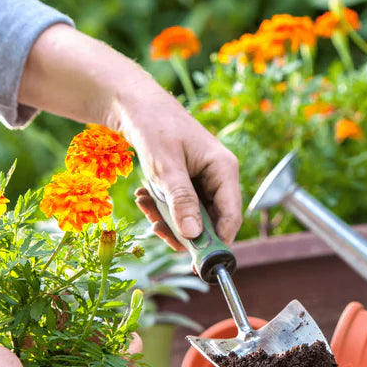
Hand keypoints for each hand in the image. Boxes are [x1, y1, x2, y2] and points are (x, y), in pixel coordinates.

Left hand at [18, 24, 242, 249]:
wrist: (135, 104)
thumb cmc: (154, 127)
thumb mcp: (166, 167)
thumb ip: (181, 201)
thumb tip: (194, 235)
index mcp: (224, 169)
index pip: (231, 216)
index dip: (216, 242)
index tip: (195, 262)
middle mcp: (220, 176)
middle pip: (211, 221)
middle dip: (183, 230)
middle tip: (156, 229)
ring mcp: (205, 179)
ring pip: (193, 216)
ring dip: (168, 218)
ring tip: (145, 204)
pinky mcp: (190, 181)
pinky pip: (181, 206)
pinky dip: (162, 207)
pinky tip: (145, 197)